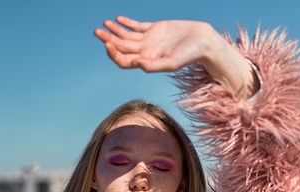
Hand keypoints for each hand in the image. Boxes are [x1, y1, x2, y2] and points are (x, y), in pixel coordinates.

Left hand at [94, 16, 215, 72]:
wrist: (202, 42)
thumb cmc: (189, 56)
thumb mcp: (171, 63)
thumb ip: (154, 65)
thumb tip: (136, 64)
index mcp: (147, 62)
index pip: (124, 61)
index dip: (114, 54)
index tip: (108, 44)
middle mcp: (145, 52)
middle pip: (122, 48)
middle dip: (108, 40)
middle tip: (97, 31)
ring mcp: (149, 40)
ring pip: (126, 36)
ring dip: (114, 31)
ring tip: (104, 24)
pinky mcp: (155, 29)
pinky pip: (137, 26)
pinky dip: (127, 22)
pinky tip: (118, 19)